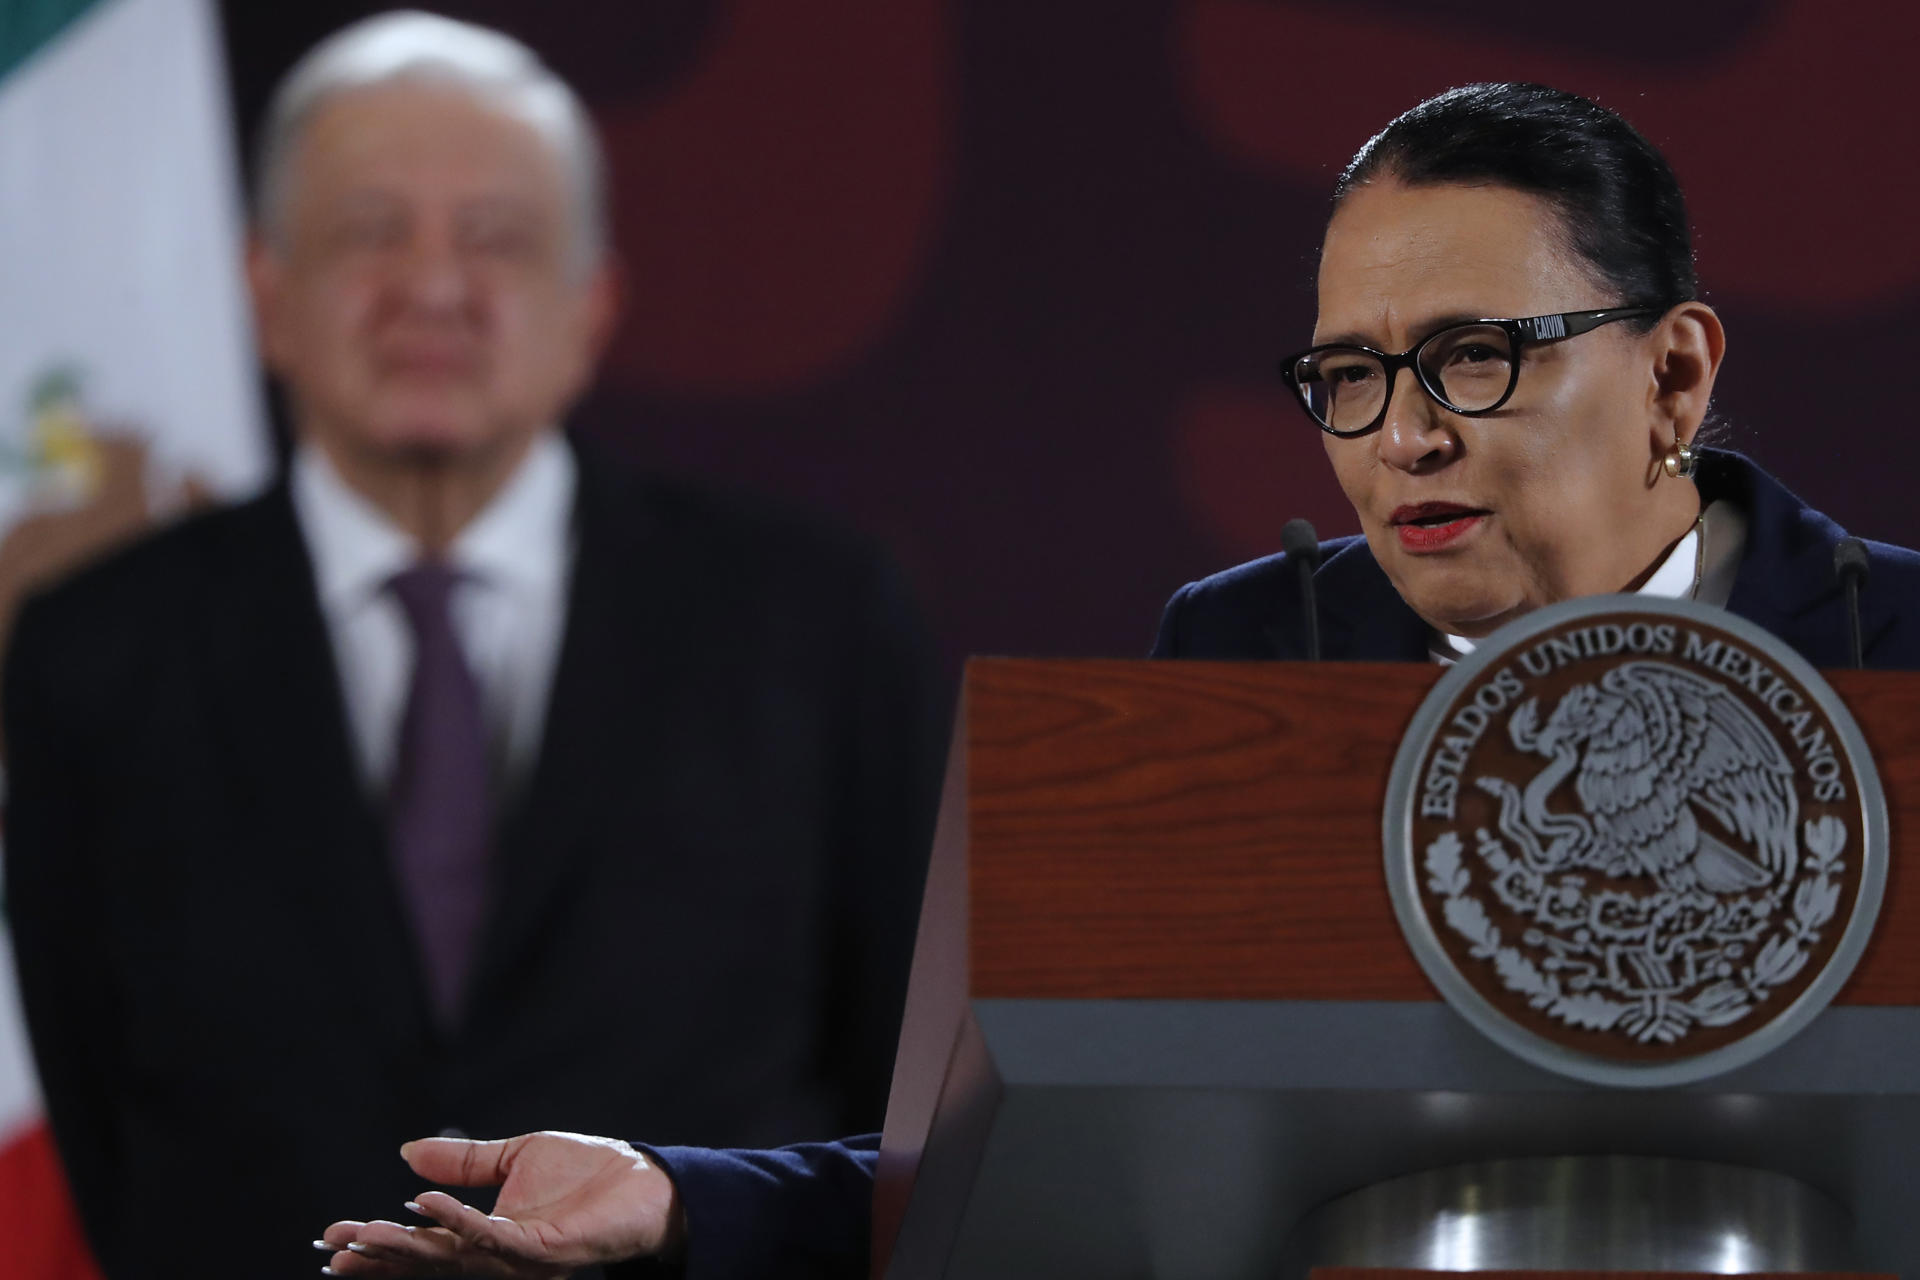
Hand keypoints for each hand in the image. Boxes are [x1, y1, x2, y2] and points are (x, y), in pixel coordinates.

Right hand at [318, 1131, 684, 1276]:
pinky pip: (495, 1240)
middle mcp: (498, 1256)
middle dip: (381, 1253)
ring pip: (453, 1256)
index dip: (380, 1244)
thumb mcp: (515, 1158)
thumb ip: (463, 1162)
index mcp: (487, 1236)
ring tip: (366, 1231)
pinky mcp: (546, 1251)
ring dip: (407, 1244)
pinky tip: (428, 1204)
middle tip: (336, 1246)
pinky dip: (459, 1222)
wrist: (645, 1180)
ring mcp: (521, 1258)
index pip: (425, 1244)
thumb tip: (407, 1152)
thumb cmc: (588, 1173)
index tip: (333, 1239)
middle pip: (429, 1259)